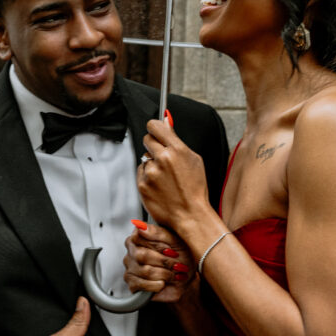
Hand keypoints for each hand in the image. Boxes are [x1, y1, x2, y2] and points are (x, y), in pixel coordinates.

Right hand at [124, 221, 193, 302]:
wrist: (186, 278)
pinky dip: (157, 285)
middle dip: (163, 262)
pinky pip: (141, 285)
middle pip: (141, 255)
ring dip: (163, 274)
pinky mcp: (132, 284)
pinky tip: (163, 283)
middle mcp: (132, 252)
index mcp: (140, 237)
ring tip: (172, 274)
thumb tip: (140, 226)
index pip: (138, 237)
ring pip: (144, 271)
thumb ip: (157, 233)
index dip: (158, 246)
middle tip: (175, 265)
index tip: (170, 250)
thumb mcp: (175, 241)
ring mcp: (130, 268)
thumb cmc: (181, 257)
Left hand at [138, 119, 210, 235]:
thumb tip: (166, 120)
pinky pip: (141, 172)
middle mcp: (163, 159)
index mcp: (177, 150)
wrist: (190, 215)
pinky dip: (147, 177)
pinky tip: (159, 186)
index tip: (155, 131)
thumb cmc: (195, 189)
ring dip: (152, 164)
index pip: (155, 126)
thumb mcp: (194, 160)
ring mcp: (151, 172)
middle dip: (153, 145)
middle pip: (147, 139)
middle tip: (162, 157)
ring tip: (165, 178)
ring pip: (145, 158)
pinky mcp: (143, 184)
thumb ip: (176, 139)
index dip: (155, 128)